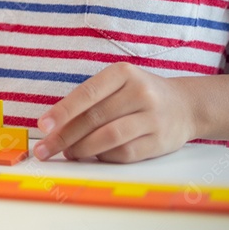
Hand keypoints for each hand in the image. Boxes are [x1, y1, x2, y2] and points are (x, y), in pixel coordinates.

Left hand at [33, 62, 197, 162]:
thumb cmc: (138, 94)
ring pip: (109, 137)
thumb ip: (90, 100)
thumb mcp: (117, 84)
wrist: (185, 105)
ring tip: (67, 153)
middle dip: (64, 136)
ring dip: (82, 149)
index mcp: (123, 73)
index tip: (42, 126)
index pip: (87, 93)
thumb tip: (55, 127)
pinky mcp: (160, 141)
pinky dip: (104, 156)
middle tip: (45, 149)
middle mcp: (140, 93)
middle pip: (94, 118)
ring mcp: (153, 118)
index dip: (62, 111)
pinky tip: (93, 156)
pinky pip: (125, 153)